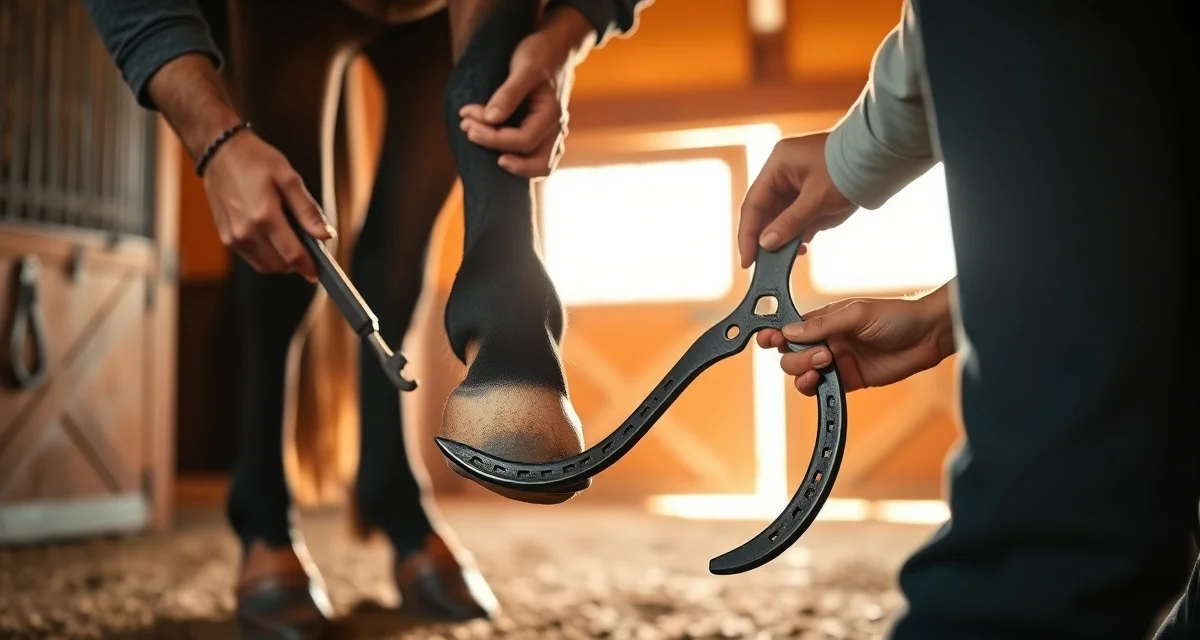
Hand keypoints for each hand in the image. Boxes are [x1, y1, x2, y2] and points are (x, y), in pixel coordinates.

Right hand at [202, 131, 334, 282]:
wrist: (220, 153)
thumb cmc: (257, 161)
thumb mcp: (289, 179)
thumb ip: (308, 210)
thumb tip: (326, 235)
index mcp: (264, 216)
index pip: (292, 255)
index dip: (309, 267)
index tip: (320, 272)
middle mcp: (246, 232)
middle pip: (280, 265)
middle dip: (298, 262)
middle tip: (308, 247)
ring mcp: (233, 237)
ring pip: (266, 266)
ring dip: (282, 261)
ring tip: (291, 239)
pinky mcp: (226, 238)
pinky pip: (253, 259)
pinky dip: (268, 256)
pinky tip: (273, 237)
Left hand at [457, 6, 594, 178]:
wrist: (555, 49)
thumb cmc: (540, 54)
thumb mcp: (524, 68)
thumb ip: (508, 94)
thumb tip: (489, 119)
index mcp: (552, 114)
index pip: (524, 140)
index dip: (493, 137)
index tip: (468, 123)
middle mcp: (556, 129)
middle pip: (538, 163)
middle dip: (500, 153)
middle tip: (471, 135)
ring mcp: (553, 134)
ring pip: (540, 166)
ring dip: (511, 162)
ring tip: (480, 142)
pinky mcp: (544, 134)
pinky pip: (535, 158)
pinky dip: (515, 157)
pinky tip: (492, 144)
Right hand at [738, 132, 857, 267]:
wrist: (883, 158)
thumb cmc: (849, 170)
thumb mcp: (817, 200)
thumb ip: (789, 223)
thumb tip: (766, 244)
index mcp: (777, 165)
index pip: (753, 204)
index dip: (748, 234)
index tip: (747, 260)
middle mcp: (783, 171)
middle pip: (764, 210)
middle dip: (766, 237)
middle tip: (765, 264)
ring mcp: (797, 180)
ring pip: (780, 215)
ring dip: (783, 236)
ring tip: (789, 256)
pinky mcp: (811, 190)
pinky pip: (796, 214)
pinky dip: (798, 231)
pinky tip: (803, 245)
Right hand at [757, 283, 955, 395]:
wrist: (927, 335)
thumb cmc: (896, 316)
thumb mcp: (856, 314)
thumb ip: (822, 324)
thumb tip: (789, 331)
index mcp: (825, 321)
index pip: (791, 329)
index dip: (776, 335)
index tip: (769, 339)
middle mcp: (827, 341)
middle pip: (792, 354)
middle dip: (796, 357)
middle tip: (820, 355)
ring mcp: (837, 362)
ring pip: (803, 373)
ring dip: (803, 372)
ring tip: (822, 366)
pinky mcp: (850, 380)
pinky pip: (823, 389)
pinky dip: (815, 388)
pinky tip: (821, 381)